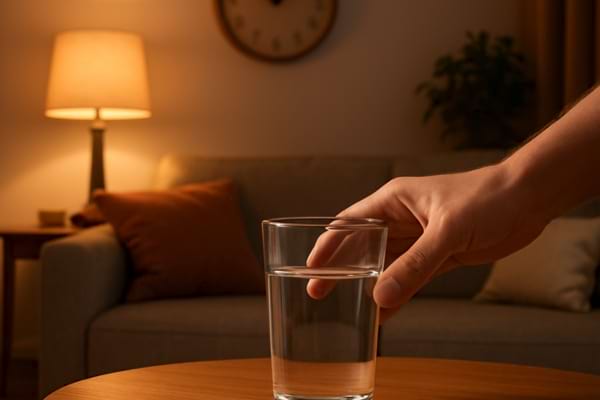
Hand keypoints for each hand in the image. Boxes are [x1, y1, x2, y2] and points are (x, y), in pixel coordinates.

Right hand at [307, 164, 550, 321]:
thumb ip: (414, 266)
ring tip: (349, 308)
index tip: (310, 267)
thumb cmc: (485, 198)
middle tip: (319, 293)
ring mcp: (419, 238)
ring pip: (385, 264)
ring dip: (369, 285)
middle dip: (341, 268)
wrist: (526, 199)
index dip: (328, 244)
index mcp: (393, 201)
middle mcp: (401, 219)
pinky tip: (386, 312)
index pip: (349, 222)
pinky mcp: (438, 255)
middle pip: (362, 246)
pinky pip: (410, 277)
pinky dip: (398, 294)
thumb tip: (379, 297)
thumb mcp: (445, 232)